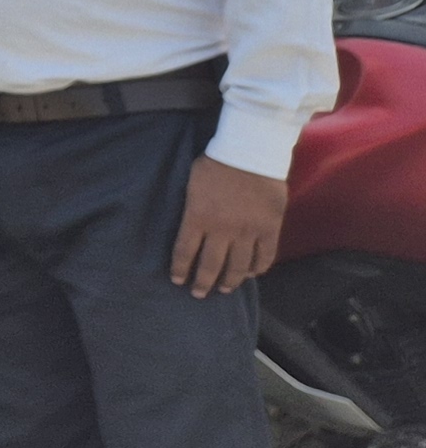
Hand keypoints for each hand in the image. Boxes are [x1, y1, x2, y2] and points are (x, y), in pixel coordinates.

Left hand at [171, 157, 286, 297]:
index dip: (180, 269)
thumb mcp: (191, 185)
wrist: (250, 153)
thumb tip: (190, 227)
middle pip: (211, 265)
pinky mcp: (269, 229)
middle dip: (203, 282)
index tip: (177, 280)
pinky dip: (258, 268)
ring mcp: (248, 231)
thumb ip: (191, 209)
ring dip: (230, 281)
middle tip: (199, 294)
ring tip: (225, 289)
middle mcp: (222, 230)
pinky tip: (251, 274)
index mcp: (198, 218)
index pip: (185, 252)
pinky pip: (265, 255)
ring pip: (238, 266)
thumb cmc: (215, 164)